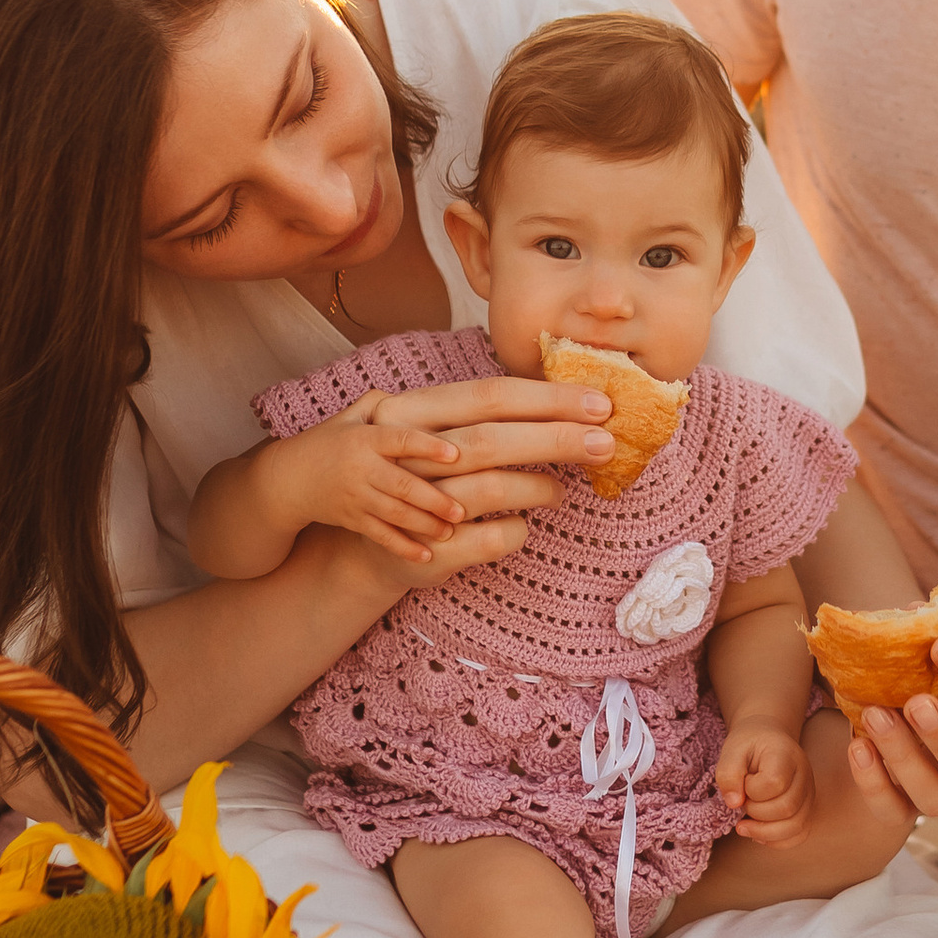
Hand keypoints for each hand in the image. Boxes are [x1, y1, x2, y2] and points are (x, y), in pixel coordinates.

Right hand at [278, 395, 481, 562]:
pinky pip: (380, 535)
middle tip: (462, 509)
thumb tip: (420, 397)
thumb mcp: (349, 416)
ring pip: (394, 514)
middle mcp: (360, 468)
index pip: (399, 440)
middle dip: (433, 499)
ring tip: (450, 531)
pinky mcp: (351, 519)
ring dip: (423, 525)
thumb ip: (381, 403)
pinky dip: (402, 547)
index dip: (427, 447)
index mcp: (364, 438)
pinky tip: (426, 555)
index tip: (456, 454)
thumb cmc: (328, 441)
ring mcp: (355, 496)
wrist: (288, 479)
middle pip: (401, 485)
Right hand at [318, 373, 616, 565]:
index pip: (490, 396)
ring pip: (479, 487)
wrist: (331, 514)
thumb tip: (553, 399)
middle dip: (553, 437)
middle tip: (606, 443)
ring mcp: (402, 495)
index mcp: (414, 409)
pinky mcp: (408, 541)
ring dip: (530, 488)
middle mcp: (405, 446)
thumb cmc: (399, 464)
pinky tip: (523, 528)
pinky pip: (469, 538)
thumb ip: (476, 414)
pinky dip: (505, 533)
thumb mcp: (426, 425)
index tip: (599, 402)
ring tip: (563, 491)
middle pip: (489, 437)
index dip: (546, 398)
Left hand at [715, 717, 813, 846]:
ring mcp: (808, 794)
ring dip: (764, 832)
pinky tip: (758, 833)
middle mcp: (804, 775)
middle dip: (756, 812)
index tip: (743, 781)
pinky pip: (799, 834)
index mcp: (786, 755)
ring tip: (743, 826)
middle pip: (787, 808)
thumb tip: (734, 803)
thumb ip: (728, 773)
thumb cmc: (749, 745)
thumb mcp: (732, 750)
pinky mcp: (806, 809)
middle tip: (743, 801)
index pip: (774, 783)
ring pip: (796, 826)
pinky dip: (777, 840)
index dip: (752, 790)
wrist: (768, 739)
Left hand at [848, 610, 937, 816]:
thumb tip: (914, 613)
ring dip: (905, 759)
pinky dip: (873, 783)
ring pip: (937, 799)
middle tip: (916, 702)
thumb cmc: (925, 673)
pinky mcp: (905, 808)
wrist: (892, 707)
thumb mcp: (932, 653)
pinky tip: (856, 746)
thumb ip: (929, 635)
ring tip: (874, 715)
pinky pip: (893, 813)